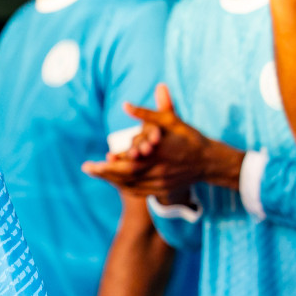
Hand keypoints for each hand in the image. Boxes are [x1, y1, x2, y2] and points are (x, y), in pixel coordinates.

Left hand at [83, 84, 234, 197]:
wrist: (208, 161)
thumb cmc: (188, 137)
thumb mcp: (170, 121)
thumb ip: (147, 113)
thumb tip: (125, 104)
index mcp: (160, 152)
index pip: (129, 161)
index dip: (109, 163)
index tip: (92, 160)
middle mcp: (160, 169)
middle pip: (126, 174)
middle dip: (104, 172)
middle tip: (87, 167)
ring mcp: (161, 182)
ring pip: (131, 184)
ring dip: (111, 179)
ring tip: (95, 172)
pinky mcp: (162, 190)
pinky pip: (138, 191)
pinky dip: (123, 185)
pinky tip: (112, 180)